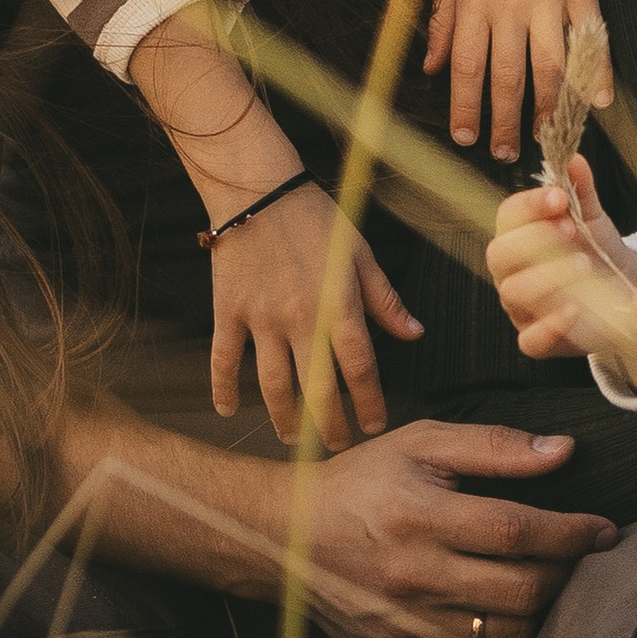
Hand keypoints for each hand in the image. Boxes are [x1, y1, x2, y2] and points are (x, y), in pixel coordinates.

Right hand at [208, 181, 421, 449]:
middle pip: (317, 387)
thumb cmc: (316, 219)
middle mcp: (300, 318)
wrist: (258, 190)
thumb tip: (415, 334)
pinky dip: (222, 387)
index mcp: (338, 304)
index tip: (374, 425)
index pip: (359, 368)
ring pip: (272, 383)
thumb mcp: (359, 254)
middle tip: (336, 447)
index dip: (368, 402)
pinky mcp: (228, 311)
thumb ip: (384, 299)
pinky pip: (224, 358)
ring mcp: (261, 318)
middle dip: (328, 425)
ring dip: (283, 418)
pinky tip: (227, 410)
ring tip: (291, 439)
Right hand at [288, 420, 616, 637]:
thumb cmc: (363, 482)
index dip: (572, 532)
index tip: (604, 529)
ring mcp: (407, 626)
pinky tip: (510, 613)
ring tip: (546, 581)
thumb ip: (493, 447)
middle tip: (580, 555)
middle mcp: (414, 577)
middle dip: (566, 572)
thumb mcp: (421, 444)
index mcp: (419, 517)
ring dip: (542, 610)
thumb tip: (563, 452)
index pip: (518, 532)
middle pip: (521, 590)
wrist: (287, 539)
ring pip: (508, 634)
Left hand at [427, 0, 606, 161]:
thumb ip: (443, 17)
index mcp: (475, 0)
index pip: (468, 67)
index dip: (466, 106)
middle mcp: (510, 4)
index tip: (465, 137)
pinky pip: (589, 37)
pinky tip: (598, 102)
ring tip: (545, 136)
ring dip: (547, 107)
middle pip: (507, 76)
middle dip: (504, 120)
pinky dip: (596, 72)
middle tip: (504, 152)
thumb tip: (431, 66)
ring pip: (549, 65)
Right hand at [487, 150, 635, 359]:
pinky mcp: (539, 340)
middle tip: (570, 230)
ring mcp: (521, 308)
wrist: (623, 292)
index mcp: (518, 237)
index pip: (506, 217)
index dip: (529, 205)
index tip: (561, 197)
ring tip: (584, 264)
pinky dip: (550, 326)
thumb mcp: (592, 218)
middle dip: (533, 239)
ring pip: (514, 292)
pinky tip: (574, 309)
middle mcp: (512, 272)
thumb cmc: (597, 252)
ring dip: (548, 276)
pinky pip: (530, 340)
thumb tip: (573, 158)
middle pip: (499, 254)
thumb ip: (581, 190)